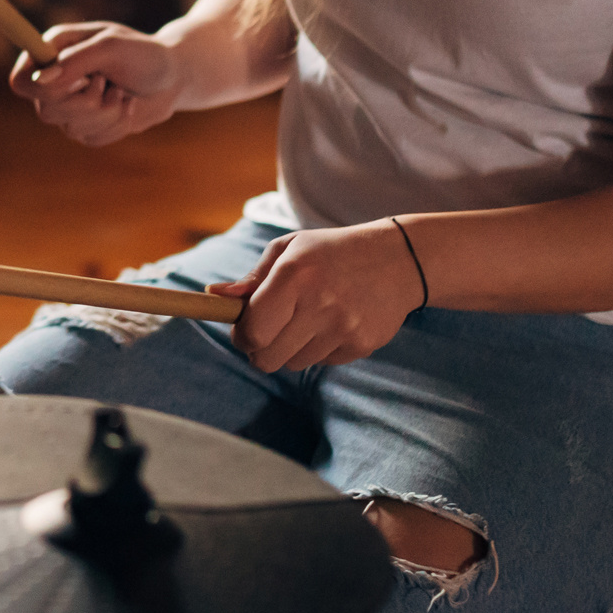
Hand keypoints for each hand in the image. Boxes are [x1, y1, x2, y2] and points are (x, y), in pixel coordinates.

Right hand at [9, 22, 181, 145]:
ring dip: (104, 112)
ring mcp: (71, 107)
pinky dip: (115, 125)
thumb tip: (40, 80)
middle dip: (83, 101)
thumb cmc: (144, 53)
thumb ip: (74, 63)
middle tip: (106, 82)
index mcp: (55, 51)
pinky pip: (91, 139)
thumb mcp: (111, 48)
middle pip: (44, 109)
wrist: (174, 77)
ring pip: (69, 127)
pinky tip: (127, 107)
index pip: (21, 79)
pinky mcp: (88, 128)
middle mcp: (57, 80)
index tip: (69, 83)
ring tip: (122, 92)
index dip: (36, 88)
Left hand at [207, 220, 425, 370]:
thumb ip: (252, 278)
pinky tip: (332, 322)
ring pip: (293, 363)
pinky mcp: (361, 345)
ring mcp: (343, 327)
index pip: (253, 330)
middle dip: (259, 350)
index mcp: (294, 275)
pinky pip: (322, 362)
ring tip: (306, 318)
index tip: (242, 329)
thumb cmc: (331, 252)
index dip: (241, 336)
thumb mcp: (290, 249)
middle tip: (266, 332)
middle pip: (267, 358)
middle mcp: (319, 303)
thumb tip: (215, 296)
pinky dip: (318, 349)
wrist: (397, 259)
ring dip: (290, 348)